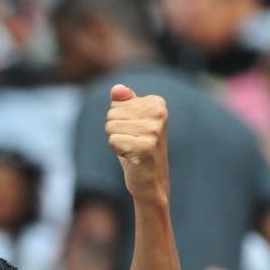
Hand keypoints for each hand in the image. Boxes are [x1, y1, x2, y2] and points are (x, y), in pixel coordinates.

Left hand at [105, 85, 169, 202]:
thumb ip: (124, 102)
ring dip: (117, 141)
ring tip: (132, 149)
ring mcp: (154, 130)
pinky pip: (113, 141)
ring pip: (110, 127)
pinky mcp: (146, 146)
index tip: (134, 132)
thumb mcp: (131, 122)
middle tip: (132, 143)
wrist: (151, 181)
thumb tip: (117, 89)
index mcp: (157, 103)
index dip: (119, 121)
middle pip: (111, 114)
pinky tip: (132, 157)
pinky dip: (118, 151)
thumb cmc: (138, 148)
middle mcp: (159, 113)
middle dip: (116, 131)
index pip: (116, 103)